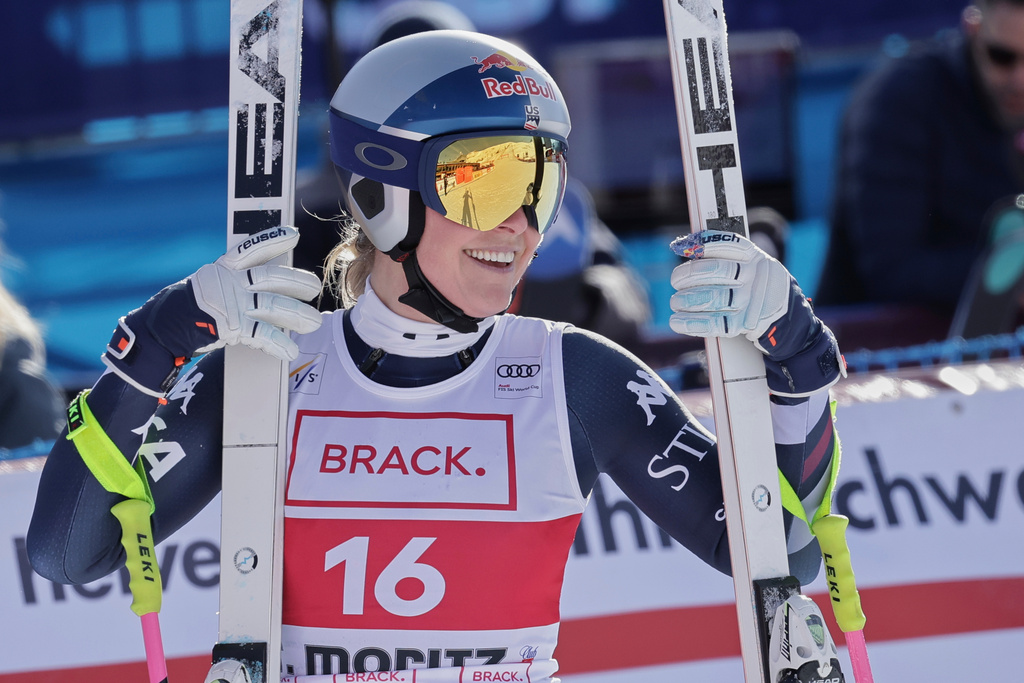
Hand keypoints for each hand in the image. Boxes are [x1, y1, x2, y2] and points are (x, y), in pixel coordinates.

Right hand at [190, 226, 322, 358]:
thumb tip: (272, 286)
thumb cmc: (191, 309)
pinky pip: (261, 334)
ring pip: (273, 305)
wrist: (162, 330)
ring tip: (316, 322)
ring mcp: (231, 304)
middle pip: (270, 278)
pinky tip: (291, 350)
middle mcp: (229, 282)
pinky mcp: (231, 326)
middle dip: (296, 281)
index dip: (273, 240)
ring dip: (297, 315)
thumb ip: (238, 283)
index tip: (294, 234)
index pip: (251, 249)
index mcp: (224, 269)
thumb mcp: (213, 286)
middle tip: (315, 287)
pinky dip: (278, 343)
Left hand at [668, 230, 843, 395]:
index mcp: (756, 258)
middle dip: (689, 275)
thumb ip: (726, 258)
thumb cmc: (759, 292)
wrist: (791, 324)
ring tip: (674, 302)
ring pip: (714, 298)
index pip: (728, 244)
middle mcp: (756, 277)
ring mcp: (753, 301)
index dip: (702, 244)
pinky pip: (716, 323)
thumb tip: (685, 248)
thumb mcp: (753, 269)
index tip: (680, 247)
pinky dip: (693, 323)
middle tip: (675, 281)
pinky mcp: (747, 325)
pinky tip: (677, 322)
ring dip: (688, 300)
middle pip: (718, 271)